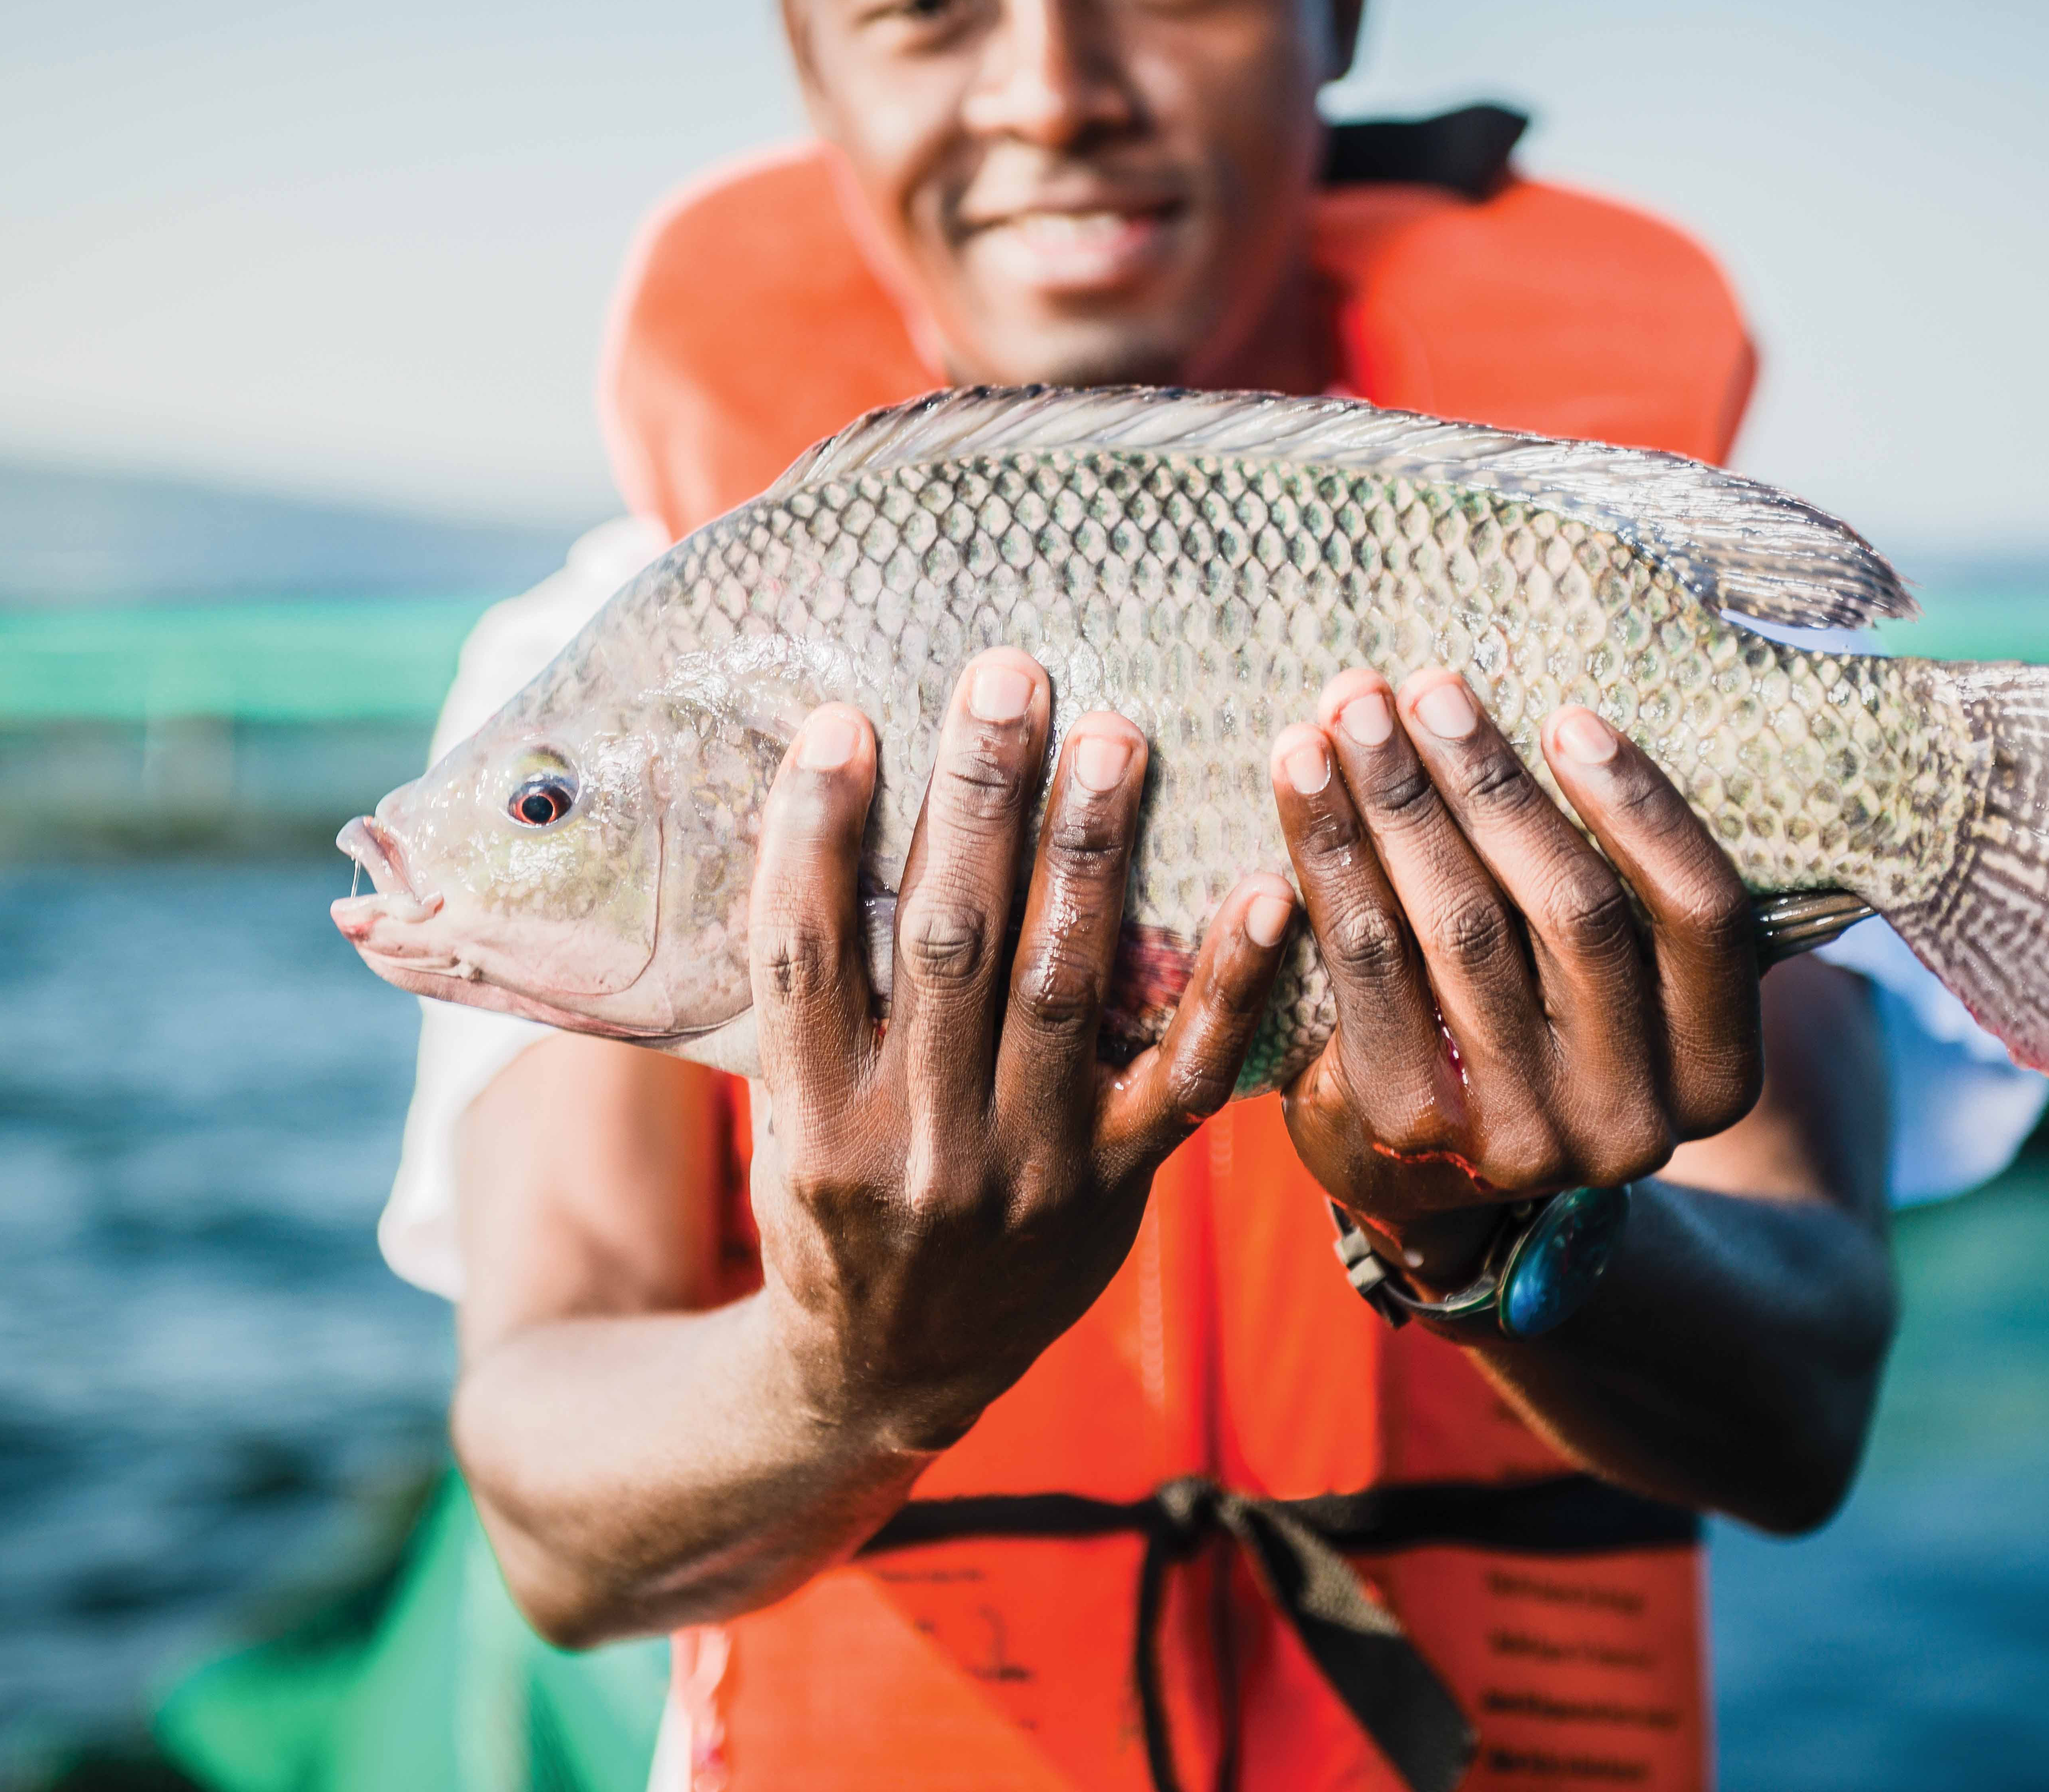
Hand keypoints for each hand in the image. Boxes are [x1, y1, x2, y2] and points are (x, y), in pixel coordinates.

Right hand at [747, 648, 1294, 1451]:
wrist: (889, 1373)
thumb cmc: (830, 1207)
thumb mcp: (782, 1115)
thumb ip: (805, 995)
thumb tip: (810, 810)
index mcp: (814, 1122)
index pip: (804, 955)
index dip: (816, 835)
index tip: (841, 719)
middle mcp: (917, 1146)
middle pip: (946, 943)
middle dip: (978, 800)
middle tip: (1009, 675)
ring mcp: (1027, 1170)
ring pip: (1061, 987)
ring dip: (1089, 851)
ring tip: (1115, 733)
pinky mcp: (1116, 1189)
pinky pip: (1183, 1078)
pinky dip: (1231, 986)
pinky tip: (1266, 889)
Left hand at [1267, 668, 1762, 1285]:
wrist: (1435, 1185)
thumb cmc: (1537, 1032)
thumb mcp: (1619, 986)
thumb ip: (1629, 892)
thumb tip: (1580, 718)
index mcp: (1715, 1074)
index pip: (1703, 915)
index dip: (1641, 807)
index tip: (1570, 715)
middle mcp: (1633, 1120)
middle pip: (1570, 909)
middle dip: (1491, 782)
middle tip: (1427, 687)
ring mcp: (1522, 1136)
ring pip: (1460, 927)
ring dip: (1397, 802)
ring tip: (1353, 711)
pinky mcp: (1411, 1128)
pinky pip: (1368, 966)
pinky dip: (1333, 861)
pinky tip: (1303, 783)